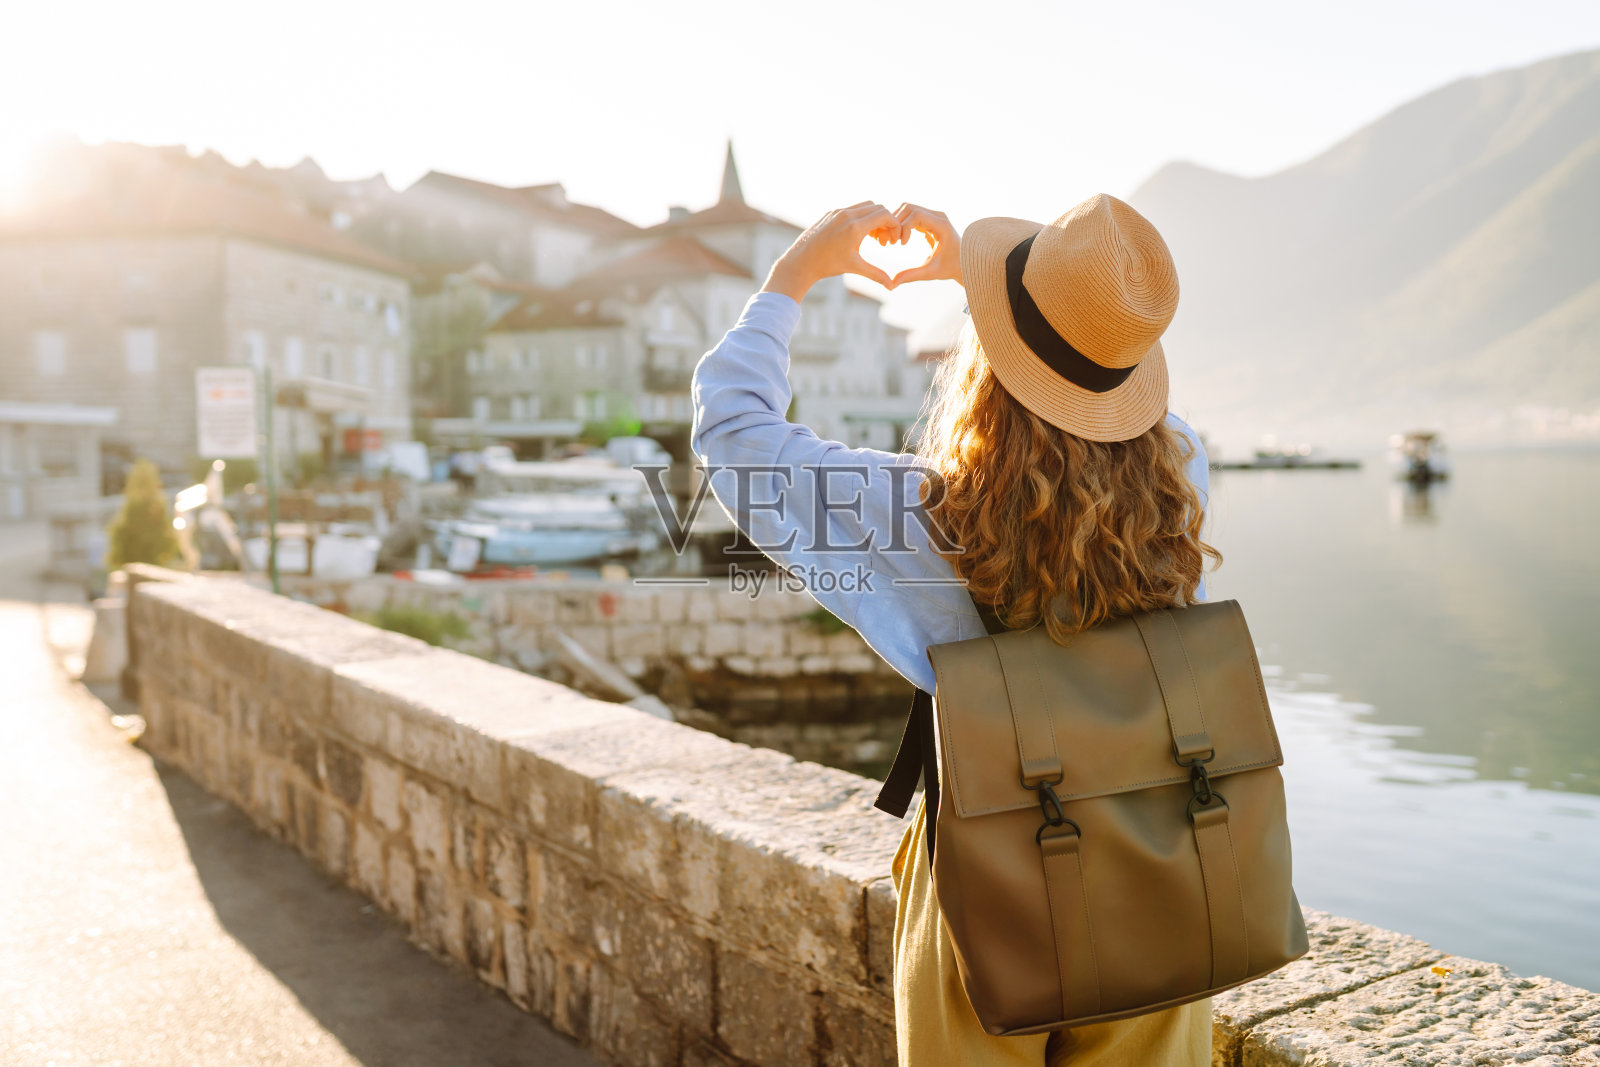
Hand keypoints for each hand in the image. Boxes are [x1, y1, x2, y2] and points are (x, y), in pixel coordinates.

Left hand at [762, 202, 902, 301]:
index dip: (894, 225)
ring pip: (865, 206)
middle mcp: (847, 215)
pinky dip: (861, 217)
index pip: (885, 215)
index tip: (894, 239)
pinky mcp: (830, 213)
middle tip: (884, 240)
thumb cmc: (828, 265)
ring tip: (872, 238)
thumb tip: (891, 286)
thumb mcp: (854, 267)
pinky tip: (858, 234)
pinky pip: (852, 209)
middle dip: (885, 221)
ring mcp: (838, 212)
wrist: (802, 261)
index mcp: (855, 227)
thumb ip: (876, 274)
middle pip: (877, 208)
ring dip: (873, 218)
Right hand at [888, 203, 961, 287]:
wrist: (963, 263)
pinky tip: (898, 239)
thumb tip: (892, 284)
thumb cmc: (950, 268)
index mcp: (942, 225)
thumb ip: (912, 276)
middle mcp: (938, 216)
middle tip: (892, 242)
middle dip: (897, 222)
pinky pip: (910, 215)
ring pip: (907, 209)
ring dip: (897, 222)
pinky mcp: (929, 219)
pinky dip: (901, 223)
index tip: (901, 244)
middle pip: (909, 208)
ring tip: (893, 241)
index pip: (916, 214)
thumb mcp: (931, 273)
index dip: (904, 227)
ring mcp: (933, 216)